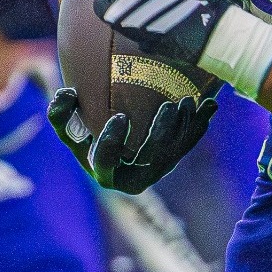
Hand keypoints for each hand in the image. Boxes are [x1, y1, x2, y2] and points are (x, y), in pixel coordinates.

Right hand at [48, 87, 215, 193]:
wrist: (115, 152)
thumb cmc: (87, 139)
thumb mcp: (70, 130)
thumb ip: (61, 115)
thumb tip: (65, 92)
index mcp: (105, 172)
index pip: (107, 161)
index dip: (113, 143)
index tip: (120, 116)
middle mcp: (133, 179)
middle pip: (152, 160)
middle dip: (163, 135)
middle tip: (169, 106)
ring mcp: (156, 172)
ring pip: (176, 152)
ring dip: (185, 126)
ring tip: (188, 100)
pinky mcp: (172, 163)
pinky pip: (188, 145)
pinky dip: (199, 124)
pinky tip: (210, 104)